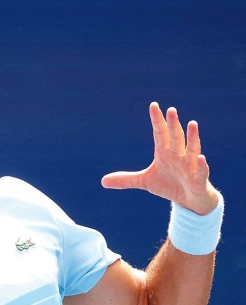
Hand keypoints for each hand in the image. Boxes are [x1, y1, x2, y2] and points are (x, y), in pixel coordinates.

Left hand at [101, 103, 218, 213]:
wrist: (188, 199)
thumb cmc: (168, 185)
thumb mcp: (144, 182)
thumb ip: (126, 179)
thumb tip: (102, 181)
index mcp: (165, 153)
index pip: (160, 133)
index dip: (157, 120)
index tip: (153, 105)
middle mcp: (178, 156)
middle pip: (175, 137)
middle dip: (173, 125)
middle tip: (171, 110)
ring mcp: (190, 166)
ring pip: (192, 149)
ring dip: (192, 137)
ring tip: (192, 123)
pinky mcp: (198, 179)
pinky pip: (201, 171)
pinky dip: (201, 165)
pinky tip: (202, 158)